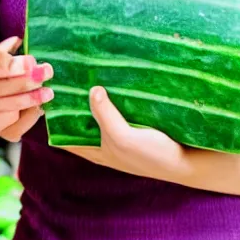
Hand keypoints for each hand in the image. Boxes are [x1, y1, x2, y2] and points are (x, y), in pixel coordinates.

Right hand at [0, 35, 52, 136]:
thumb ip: (4, 52)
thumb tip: (17, 41)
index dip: (7, 56)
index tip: (30, 60)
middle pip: (1, 79)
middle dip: (28, 77)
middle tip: (47, 72)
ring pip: (8, 100)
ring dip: (31, 97)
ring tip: (48, 92)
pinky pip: (10, 117)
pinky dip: (27, 113)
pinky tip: (39, 108)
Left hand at [58, 87, 186, 179]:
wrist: (190, 163)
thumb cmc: (154, 155)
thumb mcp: (123, 137)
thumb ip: (104, 115)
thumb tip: (92, 90)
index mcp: (98, 151)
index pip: (65, 137)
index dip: (55, 120)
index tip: (49, 96)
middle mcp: (108, 145)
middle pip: (83, 124)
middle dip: (75, 106)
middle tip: (69, 79)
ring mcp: (126, 137)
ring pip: (103, 117)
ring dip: (98, 100)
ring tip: (91, 76)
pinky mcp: (142, 129)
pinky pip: (123, 113)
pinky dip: (118, 101)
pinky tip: (119, 86)